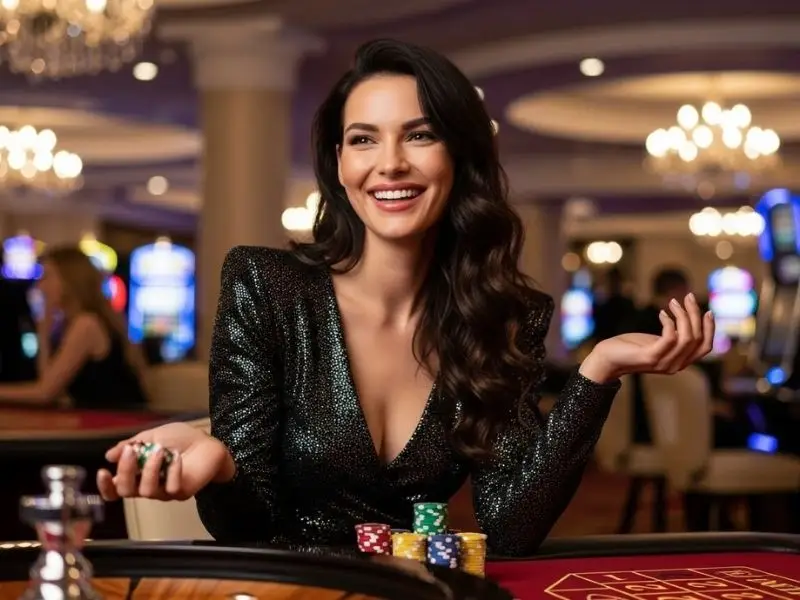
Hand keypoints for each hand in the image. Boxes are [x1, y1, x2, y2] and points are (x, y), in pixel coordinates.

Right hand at [97, 422, 230, 501]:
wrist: (207, 441)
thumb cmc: (180, 438)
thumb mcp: (152, 436)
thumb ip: (132, 445)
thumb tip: (109, 455)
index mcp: (138, 473)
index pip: (115, 489)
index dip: (105, 486)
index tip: (102, 471)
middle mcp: (148, 485)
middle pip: (126, 491)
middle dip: (125, 471)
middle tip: (131, 451)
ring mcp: (164, 491)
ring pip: (146, 491)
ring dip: (149, 470)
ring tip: (159, 450)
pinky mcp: (181, 492)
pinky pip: (171, 488)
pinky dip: (172, 472)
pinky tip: (177, 458)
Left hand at [581, 293, 713, 381]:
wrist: (607, 359)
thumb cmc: (631, 347)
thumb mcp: (657, 341)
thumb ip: (674, 336)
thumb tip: (688, 317)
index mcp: (680, 362)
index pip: (706, 347)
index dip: (710, 328)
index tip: (707, 310)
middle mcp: (676, 366)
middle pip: (698, 338)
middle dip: (695, 314)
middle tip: (687, 297)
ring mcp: (664, 363)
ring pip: (687, 337)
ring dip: (683, 315)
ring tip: (673, 302)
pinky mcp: (651, 357)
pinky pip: (670, 338)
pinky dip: (669, 322)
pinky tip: (662, 313)